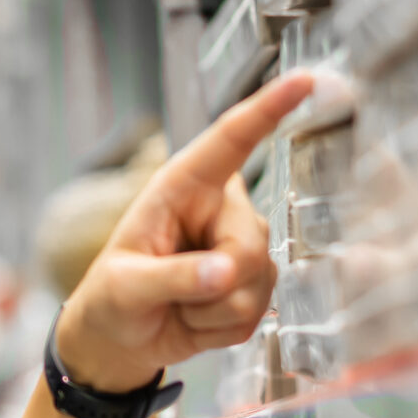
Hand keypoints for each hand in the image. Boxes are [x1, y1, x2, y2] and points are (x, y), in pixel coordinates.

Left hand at [55, 72, 317, 390]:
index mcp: (185, 186)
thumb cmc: (113, 297)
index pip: (231, 141)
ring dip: (208, 312)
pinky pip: (254, 317)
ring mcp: (245, 248)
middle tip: (168, 294)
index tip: (303, 80)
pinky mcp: (257, 285)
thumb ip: (172, 276)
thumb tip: (225, 273)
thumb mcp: (124, 285)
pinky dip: (217, 331)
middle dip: (210, 285)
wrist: (121, 337)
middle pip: (248, 247)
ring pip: (255, 287)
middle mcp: (222, 210)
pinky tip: (194, 319)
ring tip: (177, 305)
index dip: (269, 109)